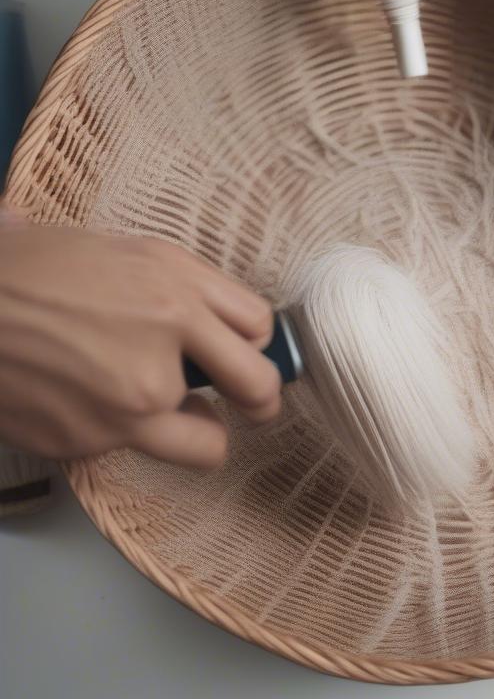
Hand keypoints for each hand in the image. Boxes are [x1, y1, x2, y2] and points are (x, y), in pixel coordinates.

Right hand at [0, 219, 279, 468]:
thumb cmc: (27, 269)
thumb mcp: (120, 250)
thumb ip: (181, 284)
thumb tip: (223, 316)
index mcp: (175, 287)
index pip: (260, 326)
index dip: (255, 341)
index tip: (245, 350)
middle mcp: (165, 346)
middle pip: (259, 387)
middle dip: (260, 398)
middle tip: (251, 403)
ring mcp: (131, 402)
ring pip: (209, 443)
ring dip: (197, 431)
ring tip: (166, 411)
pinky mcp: (92, 443)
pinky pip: (136, 448)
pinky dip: (122, 434)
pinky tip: (87, 402)